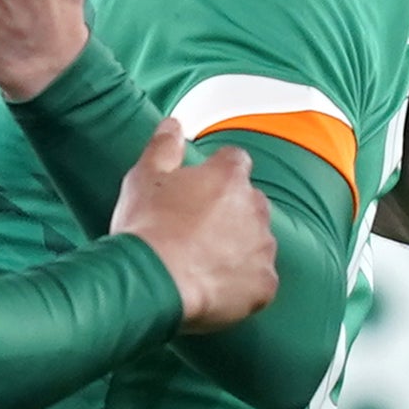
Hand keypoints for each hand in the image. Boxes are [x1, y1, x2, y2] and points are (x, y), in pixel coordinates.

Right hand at [112, 117, 278, 333]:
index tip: (200, 188)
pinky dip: (244, 281)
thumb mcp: (144, 177)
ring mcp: (263, 247)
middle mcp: (255, 208)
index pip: (235, 161)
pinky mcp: (265, 283)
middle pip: (250, 202)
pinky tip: (216, 285)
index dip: (217, 173)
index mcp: (228, 177)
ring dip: (239, 246)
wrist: (152, 281)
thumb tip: (174, 123)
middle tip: (197, 229)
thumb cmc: (146, 227)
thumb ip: (164, 146)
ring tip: (204, 261)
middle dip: (231, 212)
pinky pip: (260, 278)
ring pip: (258, 240)